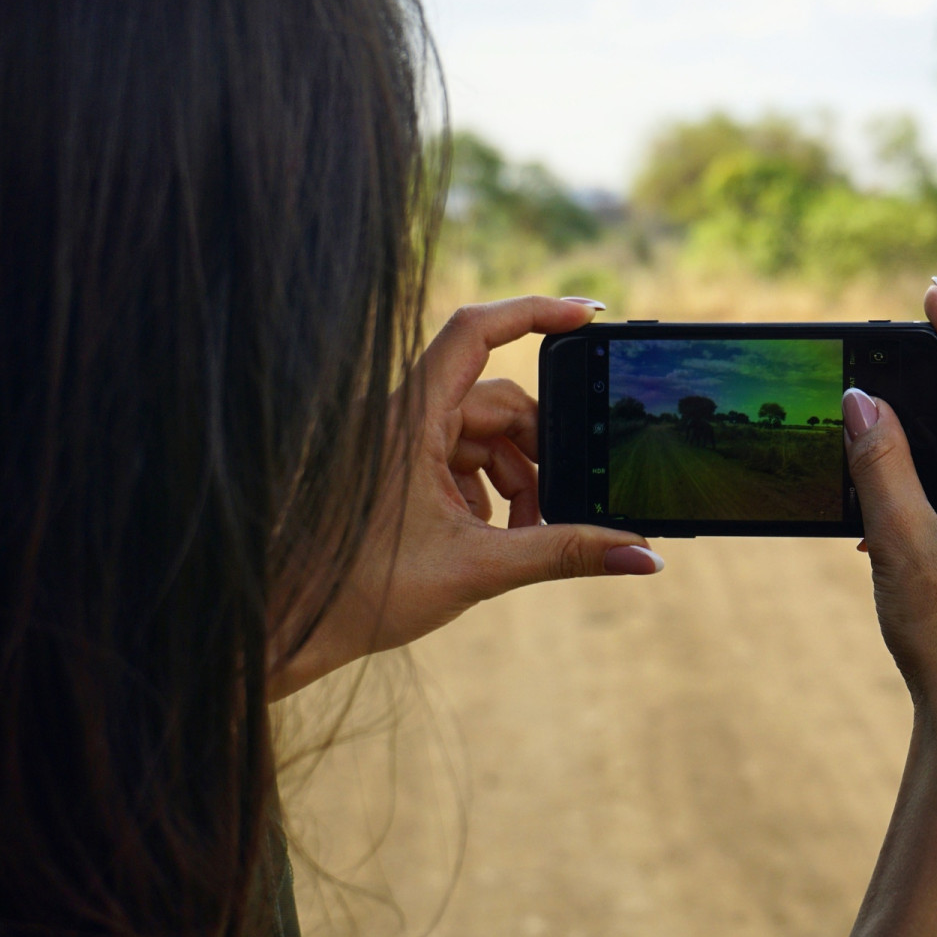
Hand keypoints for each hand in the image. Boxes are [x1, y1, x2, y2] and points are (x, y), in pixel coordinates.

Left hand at [270, 296, 660, 697]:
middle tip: (565, 503)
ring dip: (518, 480)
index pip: (475, 332)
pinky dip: (490, 493)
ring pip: (484, 436)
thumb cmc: (362, 592)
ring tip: (528, 534)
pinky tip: (493, 538)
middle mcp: (402, 418)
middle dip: (542, 449)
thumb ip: (566, 554)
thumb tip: (645, 556)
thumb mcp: (480, 569)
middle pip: (498, 400)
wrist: (291, 625)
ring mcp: (399, 444)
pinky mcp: (399, 470)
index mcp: (410, 419)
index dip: (535, 311)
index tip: (590, 317)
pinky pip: (461, 460)